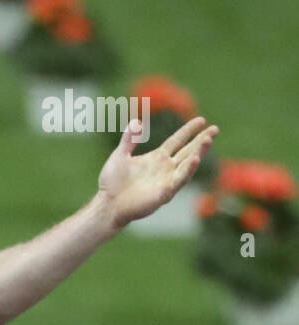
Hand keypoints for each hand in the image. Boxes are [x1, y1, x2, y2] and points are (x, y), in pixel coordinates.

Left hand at [97, 117, 217, 227]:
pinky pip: (179, 180)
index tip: (201, 120)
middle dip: (202, 140)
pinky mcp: (165, 192)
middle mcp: (165, 168)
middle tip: (215, 129)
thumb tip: (135, 122)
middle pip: (188, 151)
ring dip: (198, 152)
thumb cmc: (112, 182)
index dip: (188, 131)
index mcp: (156, 158)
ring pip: (187, 164)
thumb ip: (129, 140)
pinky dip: (187, 170)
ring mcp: (167, 180)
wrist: (108, 203)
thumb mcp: (120, 155)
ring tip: (207, 140)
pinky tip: (195, 159)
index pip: (177, 141)